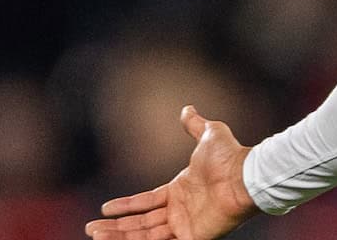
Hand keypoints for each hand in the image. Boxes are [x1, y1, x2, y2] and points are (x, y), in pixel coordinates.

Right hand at [86, 105, 260, 239]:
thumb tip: (187, 109)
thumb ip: (195, 125)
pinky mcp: (193, 237)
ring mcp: (186, 226)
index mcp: (181, 190)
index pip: (146, 202)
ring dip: (119, 236)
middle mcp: (180, 211)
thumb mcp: (209, 133)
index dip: (126, 206)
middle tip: (91, 228)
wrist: (245, 174)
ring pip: (145, 235)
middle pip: (140, 223)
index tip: (105, 208)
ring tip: (96, 234)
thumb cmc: (230, 155)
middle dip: (115, 227)